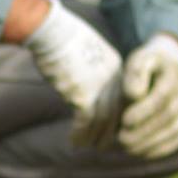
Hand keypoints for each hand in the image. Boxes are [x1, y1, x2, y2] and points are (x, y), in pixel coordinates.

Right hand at [22, 1, 123, 148]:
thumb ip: (92, 71)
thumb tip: (83, 84)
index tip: (109, 130)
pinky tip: (73, 141)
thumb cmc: (62, 39)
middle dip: (109, 132)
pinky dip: (80, 134)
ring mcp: (100, 86)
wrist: (52, 30)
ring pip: (104, 121)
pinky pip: (86, 121)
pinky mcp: (83, 92)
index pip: (125, 100)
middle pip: (119, 113)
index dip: (118, 118)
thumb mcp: (86, 54)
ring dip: (94, 136)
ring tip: (85, 146)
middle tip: (101, 146)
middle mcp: (114, 78)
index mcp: (118, 68)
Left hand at [118, 34, 177, 158]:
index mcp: (176, 73)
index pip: (164, 96)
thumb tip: (135, 95)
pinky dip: (159, 148)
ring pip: (175, 130)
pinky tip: (141, 152)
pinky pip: (177, 139)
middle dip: (145, 130)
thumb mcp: (139, 59)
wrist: (169, 65)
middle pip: (170, 115)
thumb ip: (135, 72)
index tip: (125, 120)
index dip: (145, 111)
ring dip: (150, 142)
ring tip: (127, 148)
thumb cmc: (147, 64)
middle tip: (122, 139)